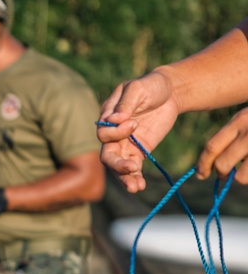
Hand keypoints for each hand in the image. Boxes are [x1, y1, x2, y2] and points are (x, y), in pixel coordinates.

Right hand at [97, 71, 178, 192]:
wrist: (170, 92)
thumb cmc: (150, 86)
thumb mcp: (137, 88)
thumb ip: (126, 104)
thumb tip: (115, 119)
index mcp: (107, 116)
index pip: (104, 132)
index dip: (116, 132)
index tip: (134, 123)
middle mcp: (113, 133)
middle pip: (107, 155)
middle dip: (117, 164)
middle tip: (131, 167)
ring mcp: (125, 143)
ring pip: (118, 165)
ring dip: (125, 177)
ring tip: (136, 187)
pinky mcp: (138, 150)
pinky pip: (133, 167)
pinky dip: (135, 177)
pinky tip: (140, 186)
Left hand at [197, 106, 247, 183]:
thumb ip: (235, 134)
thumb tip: (218, 164)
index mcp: (241, 120)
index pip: (212, 146)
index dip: (203, 163)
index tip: (200, 174)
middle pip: (222, 164)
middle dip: (221, 174)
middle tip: (226, 176)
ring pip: (240, 177)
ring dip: (240, 178)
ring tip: (246, 170)